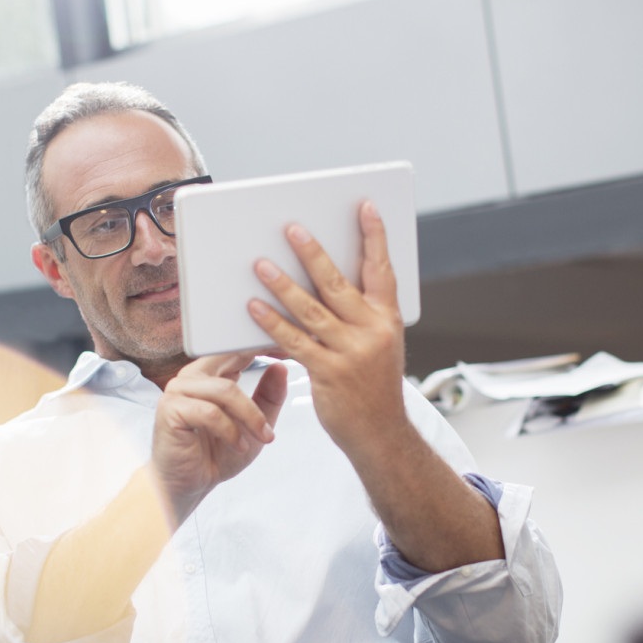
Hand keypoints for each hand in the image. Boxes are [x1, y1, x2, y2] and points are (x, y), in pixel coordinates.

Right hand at [152, 353, 287, 524]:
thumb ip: (268, 396)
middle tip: (292, 361)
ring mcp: (178, 391)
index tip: (292, 347)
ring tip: (263, 437)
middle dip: (263, 361)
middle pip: (232, 359)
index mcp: (210, 373)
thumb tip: (282, 366)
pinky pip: (209, 413)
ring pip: (225, 390)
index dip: (264, 345)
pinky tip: (239, 445)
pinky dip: (230, 431)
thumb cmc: (216, 454)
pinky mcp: (170, 410)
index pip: (237, 349)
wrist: (188, 486)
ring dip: (251, 416)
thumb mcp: (254, 424)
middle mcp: (192, 377)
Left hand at [248, 201, 408, 458]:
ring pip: (311, 310)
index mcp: (388, 319)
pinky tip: (254, 307)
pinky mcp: (329, 373)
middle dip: (313, 252)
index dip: (375, 237)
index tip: (365, 207)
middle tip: (291, 228)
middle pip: (338, 283)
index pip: (383, 270)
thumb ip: (359, 316)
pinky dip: (272, 323)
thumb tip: (326, 281)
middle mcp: (373, 331)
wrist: (381, 435)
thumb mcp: (380, 345)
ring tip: (261, 263)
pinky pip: (295, 341)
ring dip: (282, 284)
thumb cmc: (374, 387)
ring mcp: (351, 353)